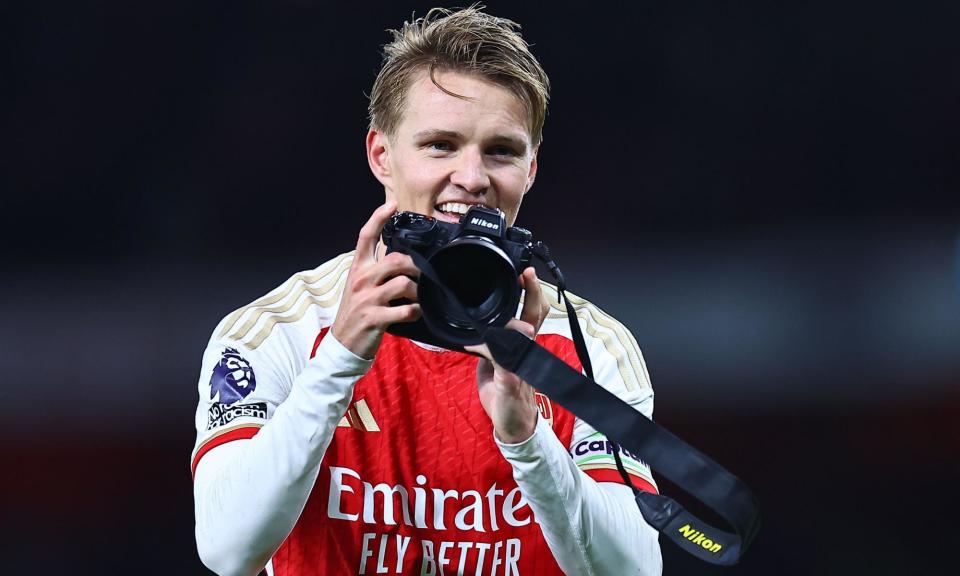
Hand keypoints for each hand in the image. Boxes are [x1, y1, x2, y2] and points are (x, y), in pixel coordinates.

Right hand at [331, 200, 421, 359]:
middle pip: (395, 260)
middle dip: (415, 266)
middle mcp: (361, 280)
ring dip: (417, 292)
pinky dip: (414, 311)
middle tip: (422, 274)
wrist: (342, 344)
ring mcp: (367, 299)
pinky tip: (414, 313)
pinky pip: (404, 310)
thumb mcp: (360, 286)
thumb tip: (401, 258)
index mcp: (358, 268)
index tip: (392, 204)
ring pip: (403, 284)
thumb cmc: (357, 312)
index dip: (378, 218)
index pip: (366, 236)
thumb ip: (376, 270)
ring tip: (417, 299)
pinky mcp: (374, 318)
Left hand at [465, 267, 549, 442]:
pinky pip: (501, 359)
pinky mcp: (511, 379)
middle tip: (527, 275)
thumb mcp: (495, 361)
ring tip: (508, 302)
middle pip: (536, 316)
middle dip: (533, 294)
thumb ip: (492, 343)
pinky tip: (474, 342)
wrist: (512, 423)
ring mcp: (520, 364)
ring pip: (524, 333)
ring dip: (516, 317)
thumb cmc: (503, 389)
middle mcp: (526, 350)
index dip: (532, 291)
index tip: (527, 273)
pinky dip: (486, 348)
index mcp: (522, 342)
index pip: (534, 311)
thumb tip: (478, 326)